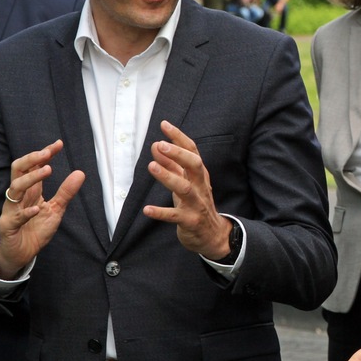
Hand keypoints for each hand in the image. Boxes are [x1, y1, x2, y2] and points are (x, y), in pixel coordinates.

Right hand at [0, 139, 84, 279]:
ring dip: (31, 179)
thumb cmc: (35, 229)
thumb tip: (80, 172)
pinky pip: (15, 217)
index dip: (44, 154)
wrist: (21, 254)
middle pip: (18, 170)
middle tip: (47, 152)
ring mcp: (11, 210)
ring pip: (15, 189)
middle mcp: (18, 196)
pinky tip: (37, 209)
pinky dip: (25, 212)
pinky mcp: (9, 226)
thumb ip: (66, 192)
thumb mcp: (56, 209)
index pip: (33, 166)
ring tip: (47, 171)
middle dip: (31, 159)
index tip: (58, 144)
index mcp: (30, 190)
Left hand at [143, 120, 232, 259]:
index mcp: (199, 175)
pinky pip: (175, 216)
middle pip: (194, 165)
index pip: (192, 151)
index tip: (164, 125)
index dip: (179, 137)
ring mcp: (197, 204)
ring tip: (151, 166)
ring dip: (168, 177)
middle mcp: (200, 186)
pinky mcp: (190, 221)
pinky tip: (147, 209)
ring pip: (185, 188)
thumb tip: (156, 145)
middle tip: (160, 144)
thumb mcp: (185, 182)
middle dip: (178, 154)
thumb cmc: (196, 204)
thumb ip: (171, 165)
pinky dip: (161, 213)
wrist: (213, 235)